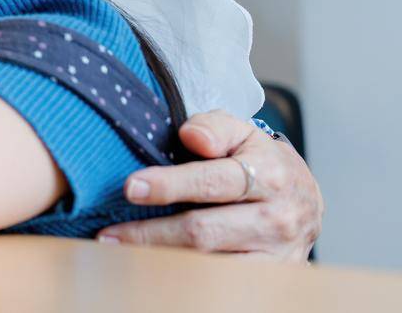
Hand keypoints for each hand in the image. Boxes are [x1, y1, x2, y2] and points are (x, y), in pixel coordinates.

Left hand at [98, 110, 322, 259]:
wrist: (303, 199)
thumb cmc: (260, 160)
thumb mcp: (241, 132)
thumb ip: (214, 127)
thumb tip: (191, 136)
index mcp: (269, 176)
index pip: (213, 182)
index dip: (169, 186)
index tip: (130, 188)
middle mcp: (276, 219)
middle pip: (205, 232)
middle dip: (152, 234)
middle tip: (110, 234)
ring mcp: (277, 256)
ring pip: (211, 266)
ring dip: (162, 261)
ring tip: (121, 253)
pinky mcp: (271, 279)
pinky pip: (222, 286)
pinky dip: (184, 279)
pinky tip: (152, 270)